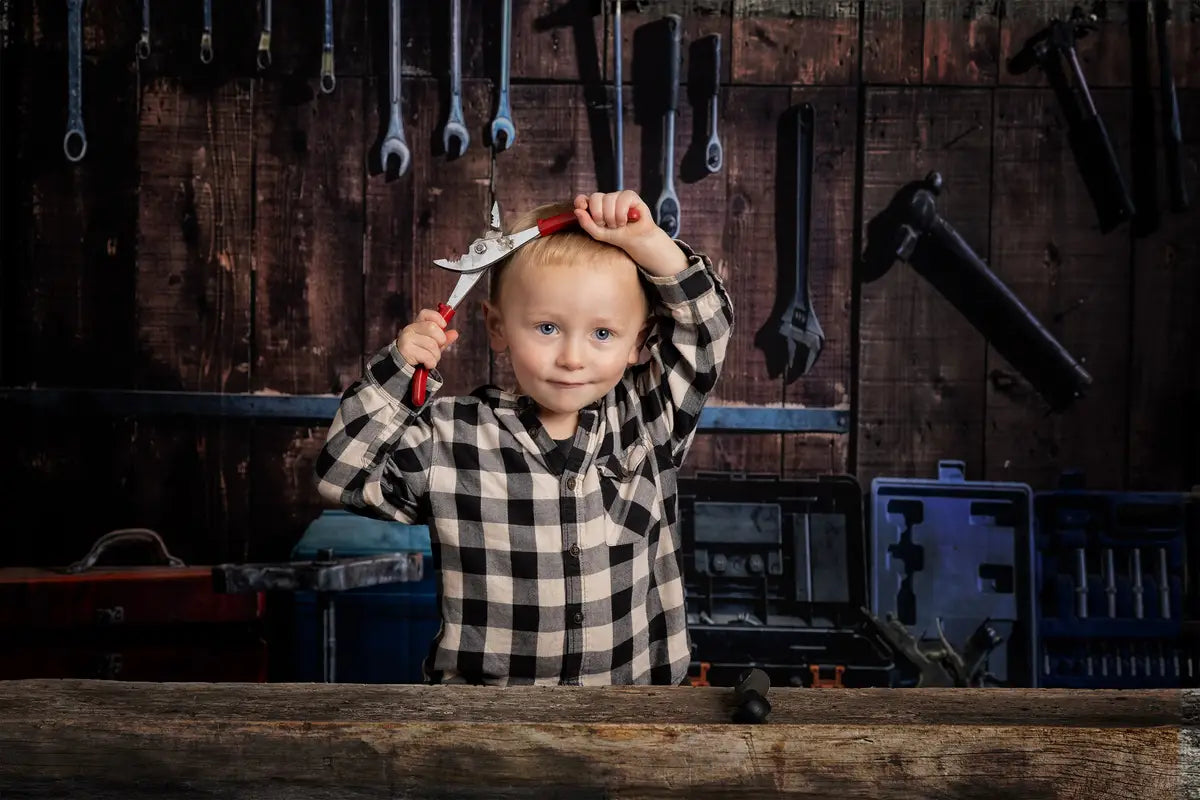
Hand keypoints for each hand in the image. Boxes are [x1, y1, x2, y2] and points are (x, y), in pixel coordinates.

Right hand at [396, 308, 459, 369]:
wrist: (402, 367)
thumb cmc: (419, 354)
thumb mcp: (432, 344)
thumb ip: (443, 338)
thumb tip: (454, 333)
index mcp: (417, 325)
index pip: (426, 314)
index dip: (437, 317)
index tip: (444, 325)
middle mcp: (410, 329)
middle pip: (432, 328)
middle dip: (440, 341)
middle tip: (436, 349)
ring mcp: (407, 339)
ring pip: (432, 345)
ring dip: (435, 356)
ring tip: (430, 359)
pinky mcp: (406, 350)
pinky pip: (428, 356)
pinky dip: (431, 363)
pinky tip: (426, 364)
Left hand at [573, 190, 687, 277]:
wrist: (636, 240)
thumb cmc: (618, 236)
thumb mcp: (598, 233)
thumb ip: (586, 223)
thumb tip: (577, 211)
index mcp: (596, 207)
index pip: (584, 198)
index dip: (581, 201)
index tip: (582, 208)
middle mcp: (606, 199)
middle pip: (595, 198)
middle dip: (600, 215)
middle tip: (608, 225)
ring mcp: (617, 196)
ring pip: (608, 199)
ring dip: (613, 218)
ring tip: (619, 224)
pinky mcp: (630, 195)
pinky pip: (622, 199)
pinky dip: (622, 214)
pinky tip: (627, 219)